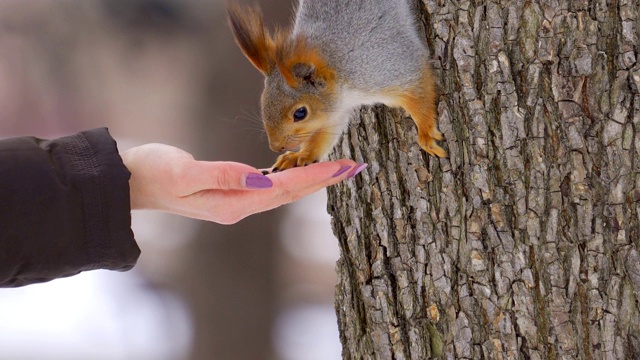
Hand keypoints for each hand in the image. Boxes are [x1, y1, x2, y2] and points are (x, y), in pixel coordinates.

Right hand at [120, 144, 365, 223]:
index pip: (285, 188)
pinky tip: (300, 170)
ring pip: (284, 191)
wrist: (131, 184)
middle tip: (356, 166)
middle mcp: (240, 207)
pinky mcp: (231, 193)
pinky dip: (291, 177)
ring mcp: (236, 202)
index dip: (316, 176)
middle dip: (324, 179)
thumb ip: (222, 175)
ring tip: (338, 168)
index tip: (344, 166)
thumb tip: (262, 179)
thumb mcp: (184, 172)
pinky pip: (271, 187)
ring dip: (312, 179)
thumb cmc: (154, 173)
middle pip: (291, 193)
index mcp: (234, 203)